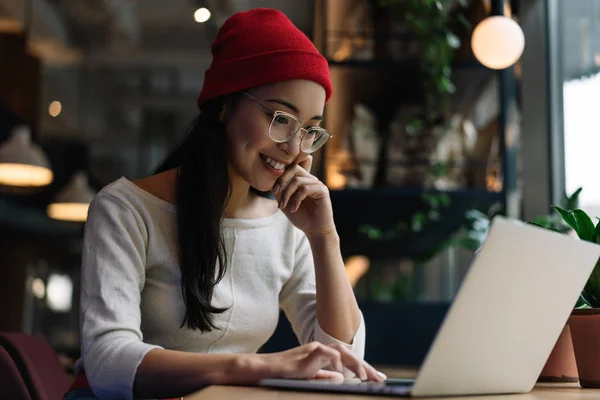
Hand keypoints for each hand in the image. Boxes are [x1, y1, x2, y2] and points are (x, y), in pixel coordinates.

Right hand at [253, 341, 386, 381]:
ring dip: (355, 363)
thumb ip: (324, 376)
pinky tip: (342, 372)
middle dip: (365, 366)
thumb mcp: (308, 377)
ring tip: (366, 377)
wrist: (265, 370)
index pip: (347, 359)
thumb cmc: (283, 375)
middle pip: (348, 353)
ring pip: (341, 350)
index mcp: (322, 355)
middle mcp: (320, 349)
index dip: (363, 368)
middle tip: (380, 379)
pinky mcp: (307, 353)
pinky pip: (326, 352)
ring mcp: (314, 349)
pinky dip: (336, 360)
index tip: (377, 378)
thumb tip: (341, 378)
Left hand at [271, 156, 335, 236]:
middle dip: (282, 179)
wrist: (314, 230)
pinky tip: (294, 209)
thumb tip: (271, 181)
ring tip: (284, 206)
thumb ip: (279, 191)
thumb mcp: (285, 202)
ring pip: (297, 180)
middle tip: (276, 192)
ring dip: (287, 194)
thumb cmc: (301, 217)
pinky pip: (305, 189)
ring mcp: (317, 184)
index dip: (280, 175)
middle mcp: (310, 179)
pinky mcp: (322, 190)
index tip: (274, 189)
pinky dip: (296, 200)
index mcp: (303, 180)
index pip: (291, 168)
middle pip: (294, 168)